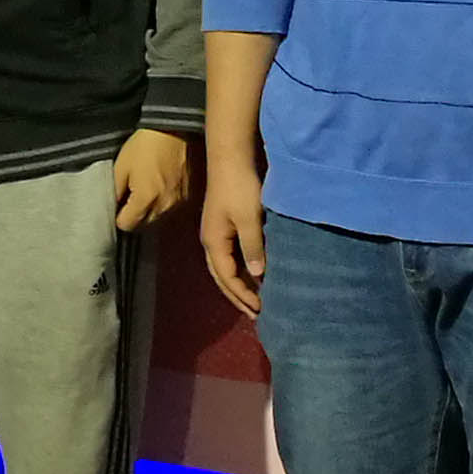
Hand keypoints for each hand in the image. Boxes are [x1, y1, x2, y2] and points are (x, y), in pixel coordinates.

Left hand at [113, 129, 191, 232]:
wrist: (175, 130)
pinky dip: (166, 205)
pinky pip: (174, 211)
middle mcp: (166, 206)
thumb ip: (114, 192)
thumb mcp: (121, 166)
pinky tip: (161, 189)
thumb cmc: (146, 145)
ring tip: (147, 191)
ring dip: (151, 212)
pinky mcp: (191, 197)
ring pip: (160, 220)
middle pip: (144, 226)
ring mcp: (181, 203)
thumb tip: (111, 208)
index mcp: (146, 199)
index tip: (118, 206)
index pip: (127, 225)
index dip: (118, 216)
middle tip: (131, 197)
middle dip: (135, 216)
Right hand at [201, 157, 266, 319]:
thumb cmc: (240, 189)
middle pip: (222, 277)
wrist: (230, 159)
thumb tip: (258, 275)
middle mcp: (210, 241)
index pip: (228, 278)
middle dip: (237, 296)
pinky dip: (240, 270)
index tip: (261, 309)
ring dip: (238, 285)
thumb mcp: (249, 219)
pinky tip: (252, 273)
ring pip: (224, 268)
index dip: (243, 295)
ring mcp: (215, 233)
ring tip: (254, 300)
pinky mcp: (223, 225)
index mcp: (214, 242)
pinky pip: (229, 257)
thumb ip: (253, 247)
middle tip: (256, 314)